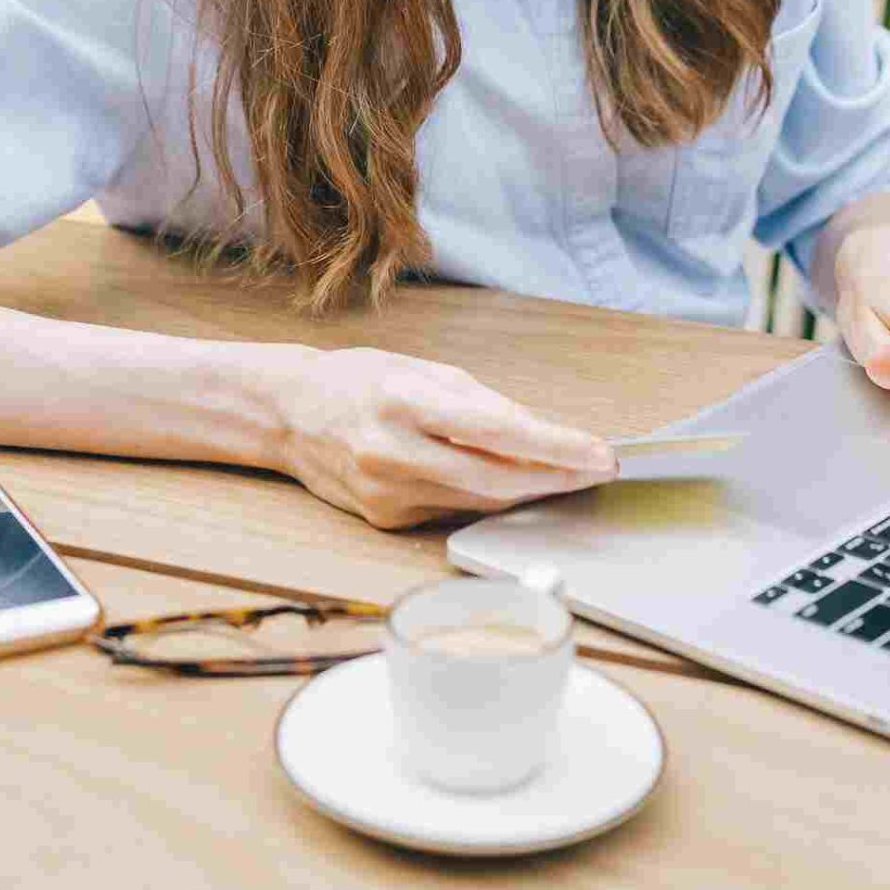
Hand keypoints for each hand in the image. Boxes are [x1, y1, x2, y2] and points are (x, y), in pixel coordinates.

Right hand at [267, 346, 617, 529]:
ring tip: (568, 474)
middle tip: (598, 470)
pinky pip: (454, 511)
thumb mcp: (422, 369)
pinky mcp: (387, 520)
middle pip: (494, 480)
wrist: (290, 413)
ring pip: (480, 502)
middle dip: (556, 478)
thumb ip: (482, 402)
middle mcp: (392, 453)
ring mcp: (388, 495)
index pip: (495, 433)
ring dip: (530, 491)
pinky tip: (511, 483)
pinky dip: (488, 498)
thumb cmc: (359, 380)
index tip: (599, 454)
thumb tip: (541, 432)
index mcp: (402, 401)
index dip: (554, 448)